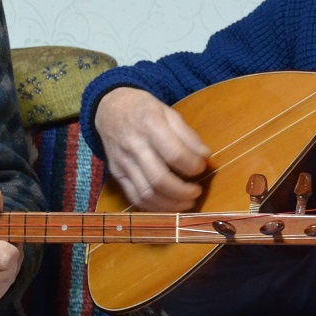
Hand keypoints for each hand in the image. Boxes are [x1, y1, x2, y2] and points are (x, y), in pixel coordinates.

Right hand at [93, 87, 209, 210]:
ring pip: (147, 193)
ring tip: (187, 202)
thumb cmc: (144, 110)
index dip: (193, 165)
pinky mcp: (116, 174)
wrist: (110, 108)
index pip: (175, 153)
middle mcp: (134, 145)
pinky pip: (135, 197)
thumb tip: (205, 157)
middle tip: (197, 191)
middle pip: (159, 179)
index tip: (202, 166)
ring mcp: (123, 162)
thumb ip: (188, 135)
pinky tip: (168, 205)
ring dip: (170, 204)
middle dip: (183, 191)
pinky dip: (154, 207)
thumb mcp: (168, 112)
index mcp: (150, 125)